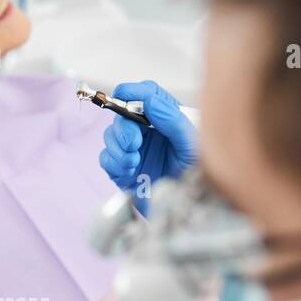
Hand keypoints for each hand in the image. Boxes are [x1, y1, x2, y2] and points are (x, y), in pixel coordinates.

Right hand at [98, 80, 198, 194]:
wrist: (184, 209)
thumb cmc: (194, 177)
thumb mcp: (191, 144)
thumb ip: (173, 120)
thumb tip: (150, 101)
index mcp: (165, 119)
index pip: (146, 95)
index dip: (132, 91)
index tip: (123, 93)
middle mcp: (147, 132)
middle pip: (122, 115)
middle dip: (124, 128)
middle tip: (134, 143)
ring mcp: (133, 150)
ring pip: (110, 136)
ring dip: (119, 149)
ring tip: (135, 162)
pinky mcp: (122, 169)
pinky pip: (106, 159)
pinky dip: (114, 164)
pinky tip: (130, 171)